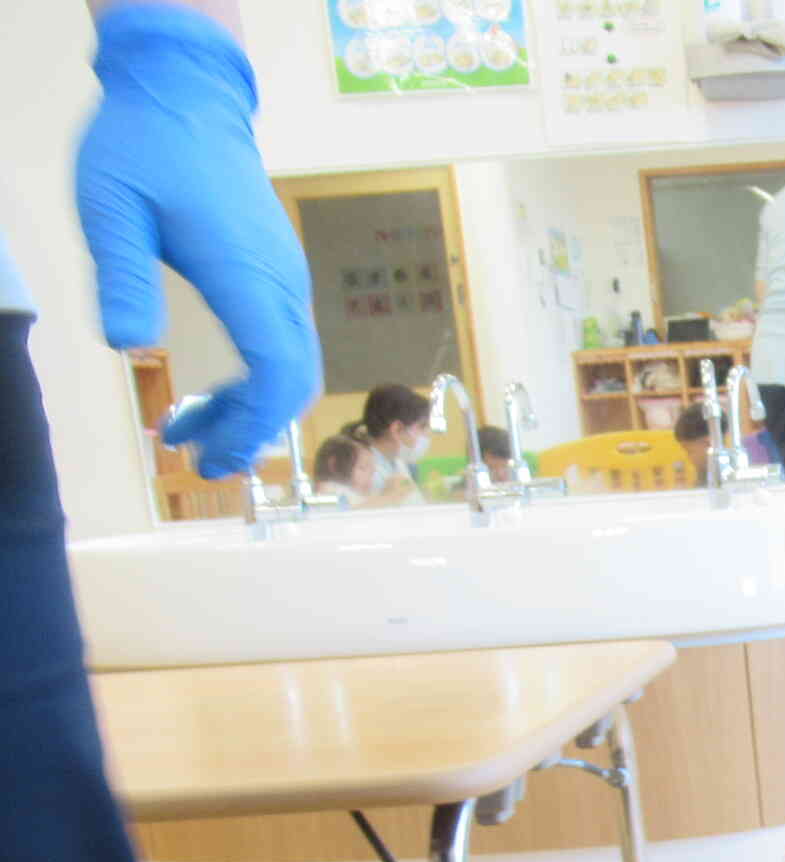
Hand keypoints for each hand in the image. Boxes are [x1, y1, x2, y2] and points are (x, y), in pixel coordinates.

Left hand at [75, 7, 317, 478]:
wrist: (188, 94)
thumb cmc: (144, 145)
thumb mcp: (109, 206)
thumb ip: (122, 275)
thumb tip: (128, 347)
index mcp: (247, 271)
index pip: (277, 368)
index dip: (253, 423)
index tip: (212, 457)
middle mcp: (281, 282)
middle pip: (293, 380)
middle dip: (251, 431)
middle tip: (198, 462)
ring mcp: (285, 279)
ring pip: (291, 366)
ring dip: (247, 409)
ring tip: (187, 432)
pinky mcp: (277, 275)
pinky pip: (282, 343)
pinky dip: (252, 380)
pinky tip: (206, 391)